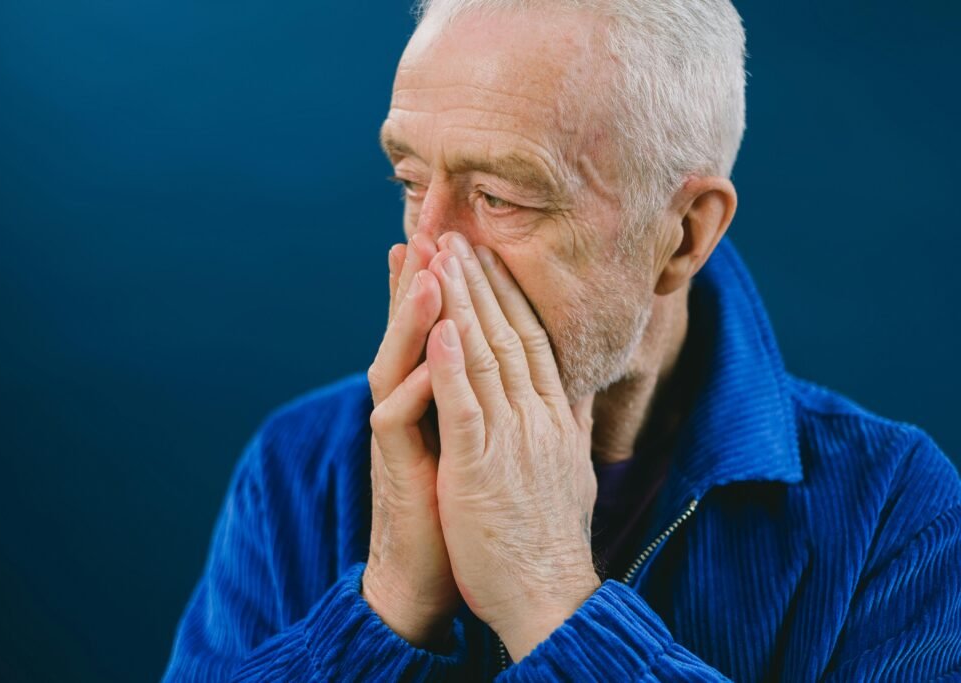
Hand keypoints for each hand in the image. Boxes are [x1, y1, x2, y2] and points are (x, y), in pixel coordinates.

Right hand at [362, 233, 461, 647]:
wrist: (430, 573)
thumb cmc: (464, 509)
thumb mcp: (484, 445)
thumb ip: (494, 404)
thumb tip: (529, 377)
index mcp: (436, 398)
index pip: (440, 331)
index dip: (449, 288)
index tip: (460, 243)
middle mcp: (409, 405)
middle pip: (412, 333)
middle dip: (422, 281)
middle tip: (430, 229)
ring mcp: (398, 432)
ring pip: (398, 361)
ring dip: (414, 318)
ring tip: (433, 273)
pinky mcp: (395, 463)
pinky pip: (400, 415)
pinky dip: (419, 383)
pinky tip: (434, 354)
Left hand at [425, 232, 601, 660]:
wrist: (548, 594)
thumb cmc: (551, 536)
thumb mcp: (571, 467)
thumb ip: (574, 422)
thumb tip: (582, 388)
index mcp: (556, 417)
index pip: (532, 340)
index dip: (508, 295)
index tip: (489, 259)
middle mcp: (539, 417)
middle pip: (509, 334)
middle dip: (481, 281)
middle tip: (459, 234)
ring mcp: (512, 438)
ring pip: (485, 355)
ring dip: (462, 302)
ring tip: (444, 256)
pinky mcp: (482, 465)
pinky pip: (466, 404)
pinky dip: (453, 361)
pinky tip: (439, 324)